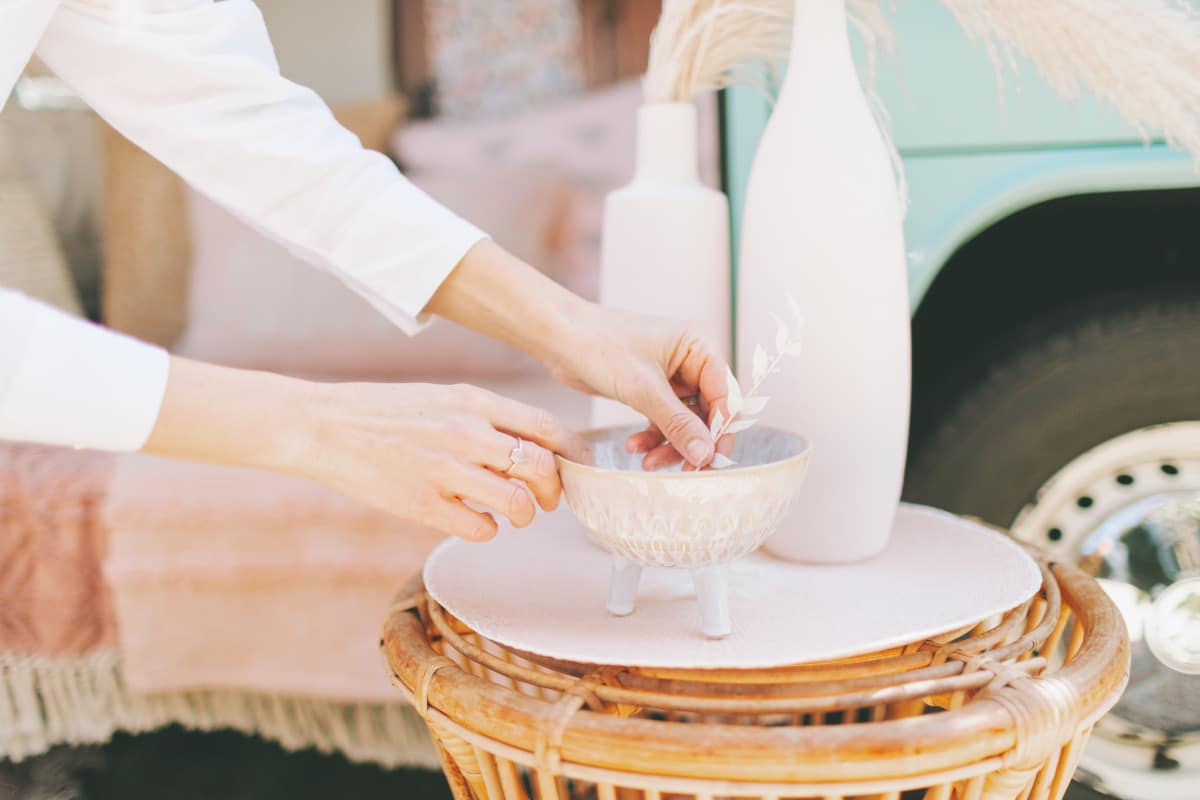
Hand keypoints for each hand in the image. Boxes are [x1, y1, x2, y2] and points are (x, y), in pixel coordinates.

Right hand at [143, 359, 589, 540]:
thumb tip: (532, 443)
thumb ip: (486, 417)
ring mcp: (444, 470)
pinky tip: (475, 522)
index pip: (546, 426)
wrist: (322, 425)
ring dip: (524, 515)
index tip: (578, 467)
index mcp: (473, 401)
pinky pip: (480, 529)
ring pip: (517, 504)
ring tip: (513, 515)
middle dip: (555, 491)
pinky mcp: (422, 504)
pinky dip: (488, 531)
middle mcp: (465, 432)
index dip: (573, 452)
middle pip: (541, 467)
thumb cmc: (383, 412)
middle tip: (548, 500)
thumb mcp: (441, 397)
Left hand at [426, 241, 733, 469]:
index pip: (725, 397)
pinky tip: (634, 447)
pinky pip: (664, 419)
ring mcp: (673, 374)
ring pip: (685, 420)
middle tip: (682, 472)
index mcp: (701, 345)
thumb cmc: (600, 347)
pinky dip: (653, 435)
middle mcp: (693, 358)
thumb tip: (706, 456)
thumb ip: (677, 423)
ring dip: (669, 443)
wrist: (559, 336)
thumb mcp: (642, 389)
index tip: (707, 463)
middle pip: (708, 412)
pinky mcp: (652, 387)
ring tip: (647, 463)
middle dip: (692, 442)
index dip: (718, 432)